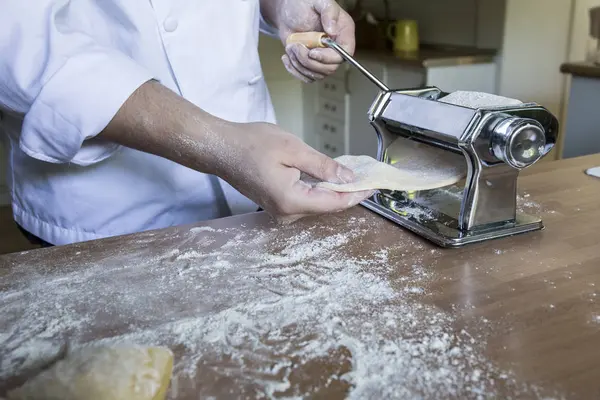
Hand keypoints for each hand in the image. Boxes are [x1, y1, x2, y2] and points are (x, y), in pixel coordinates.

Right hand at [218, 121, 372, 222]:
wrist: (220, 149)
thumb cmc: (251, 144)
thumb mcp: (293, 148)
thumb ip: (322, 166)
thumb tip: (348, 178)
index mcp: (292, 201)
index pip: (335, 203)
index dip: (357, 194)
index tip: (375, 184)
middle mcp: (287, 214)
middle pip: (327, 206)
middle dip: (348, 191)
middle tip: (367, 176)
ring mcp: (280, 212)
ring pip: (317, 204)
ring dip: (334, 190)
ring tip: (352, 174)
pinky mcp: (277, 206)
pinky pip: (305, 201)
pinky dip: (319, 190)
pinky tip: (327, 177)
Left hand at [270, 0, 355, 82]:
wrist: (287, 12)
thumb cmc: (304, 4)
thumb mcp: (318, 2)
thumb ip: (328, 13)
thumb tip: (332, 31)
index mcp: (343, 33)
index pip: (343, 54)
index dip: (328, 58)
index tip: (312, 52)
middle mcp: (336, 49)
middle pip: (328, 69)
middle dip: (308, 61)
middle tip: (295, 47)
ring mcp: (323, 59)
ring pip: (315, 75)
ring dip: (298, 63)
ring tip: (290, 47)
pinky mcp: (311, 65)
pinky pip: (306, 77)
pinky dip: (294, 70)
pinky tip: (287, 57)